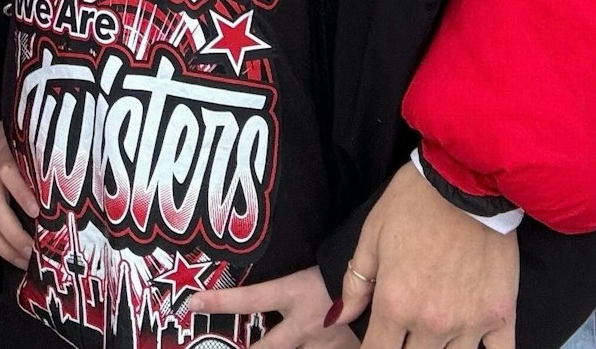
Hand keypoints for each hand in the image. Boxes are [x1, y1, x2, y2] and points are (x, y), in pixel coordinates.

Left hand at [188, 265, 352, 348]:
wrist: (406, 283)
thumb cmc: (366, 256)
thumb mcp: (332, 257)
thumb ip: (310, 268)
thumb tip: (298, 266)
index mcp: (298, 294)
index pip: (249, 299)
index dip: (218, 303)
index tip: (189, 303)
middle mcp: (307, 326)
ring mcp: (328, 346)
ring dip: (298, 347)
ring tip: (305, 337)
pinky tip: (334, 341)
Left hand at [334, 162, 517, 348]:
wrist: (466, 181)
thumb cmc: (413, 203)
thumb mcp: (372, 236)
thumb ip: (355, 283)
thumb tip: (338, 318)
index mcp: (395, 304)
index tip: (376, 341)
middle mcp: (431, 322)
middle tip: (405, 330)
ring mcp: (470, 323)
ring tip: (434, 332)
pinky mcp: (501, 314)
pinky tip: (473, 344)